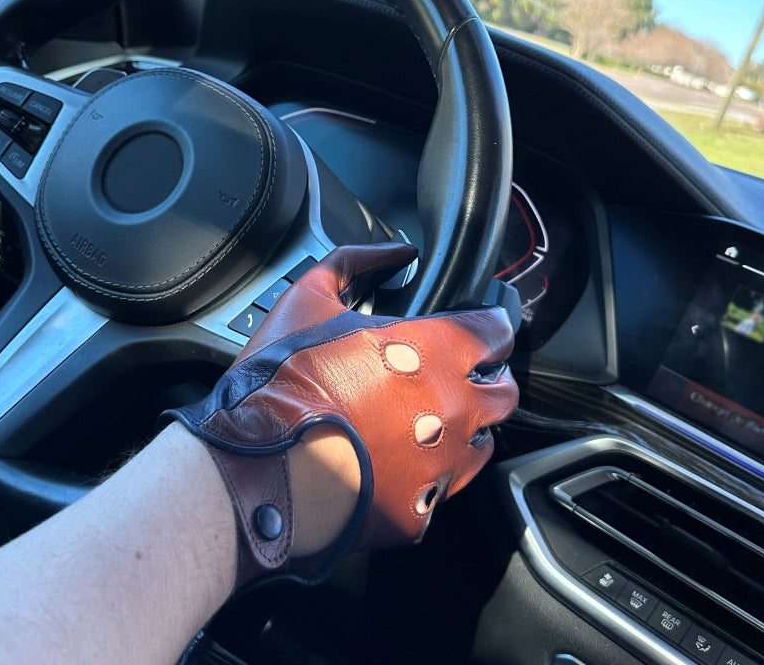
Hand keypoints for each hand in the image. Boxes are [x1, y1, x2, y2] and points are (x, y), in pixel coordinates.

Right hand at [166, 242, 518, 586]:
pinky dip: (427, 478)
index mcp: (432, 351)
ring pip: (483, 444)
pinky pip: (441, 492)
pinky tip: (399, 467)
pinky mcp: (419, 512)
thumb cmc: (284, 382)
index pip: (493, 330)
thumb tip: (395, 251)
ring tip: (432, 423)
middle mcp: (452, 408)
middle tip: (462, 375)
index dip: (490, 324)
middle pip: (503, 391)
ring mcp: (440, 465)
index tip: (482, 325)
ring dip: (467, 429)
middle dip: (490, 378)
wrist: (260, 468)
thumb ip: (354, 262)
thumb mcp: (308, 298)